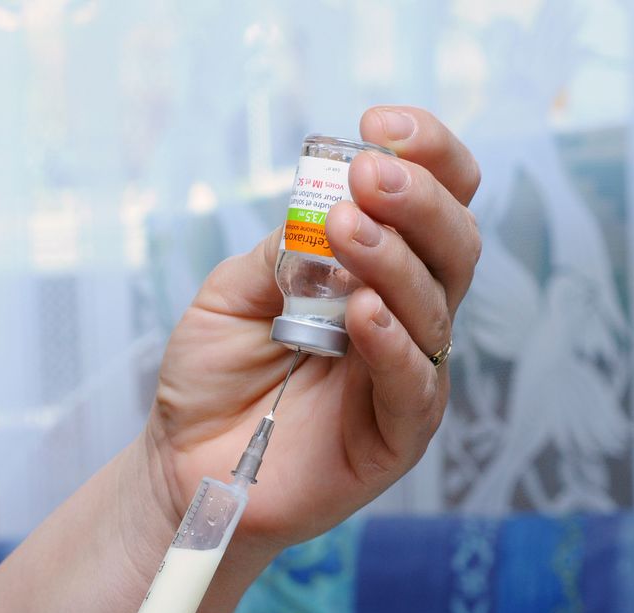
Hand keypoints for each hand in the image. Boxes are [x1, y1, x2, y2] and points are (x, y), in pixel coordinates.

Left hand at [147, 106, 480, 548]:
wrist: (182, 464)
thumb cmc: (211, 377)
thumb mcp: (231, 293)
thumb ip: (283, 252)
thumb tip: (326, 210)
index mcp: (373, 272)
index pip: (431, 201)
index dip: (423, 156)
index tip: (377, 126)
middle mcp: (402, 317)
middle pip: (452, 245)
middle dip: (419, 199)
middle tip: (370, 175)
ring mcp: (403, 376)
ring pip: (436, 307)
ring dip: (395, 260)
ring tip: (347, 229)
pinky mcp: (395, 437)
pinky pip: (414, 387)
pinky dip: (394, 345)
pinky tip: (362, 313)